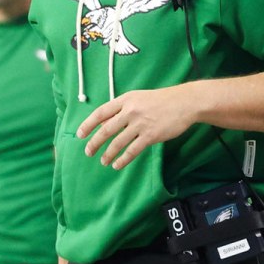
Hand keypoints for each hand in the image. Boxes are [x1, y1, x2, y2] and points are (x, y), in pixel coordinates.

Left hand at [75, 87, 197, 169]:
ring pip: (117, 142)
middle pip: (106, 129)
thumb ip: (122, 109)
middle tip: (88, 152)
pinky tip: (117, 165)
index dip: (88, 124)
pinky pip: (132, 151)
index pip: (101, 113)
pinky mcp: (150, 136)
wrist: (184, 103)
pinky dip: (123, 159)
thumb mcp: (138, 98)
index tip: (80, 134)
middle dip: (94, 142)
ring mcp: (140, 124)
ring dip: (108, 154)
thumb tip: (105, 123)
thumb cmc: (160, 100)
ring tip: (102, 161)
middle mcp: (130, 111)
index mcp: (125, 100)